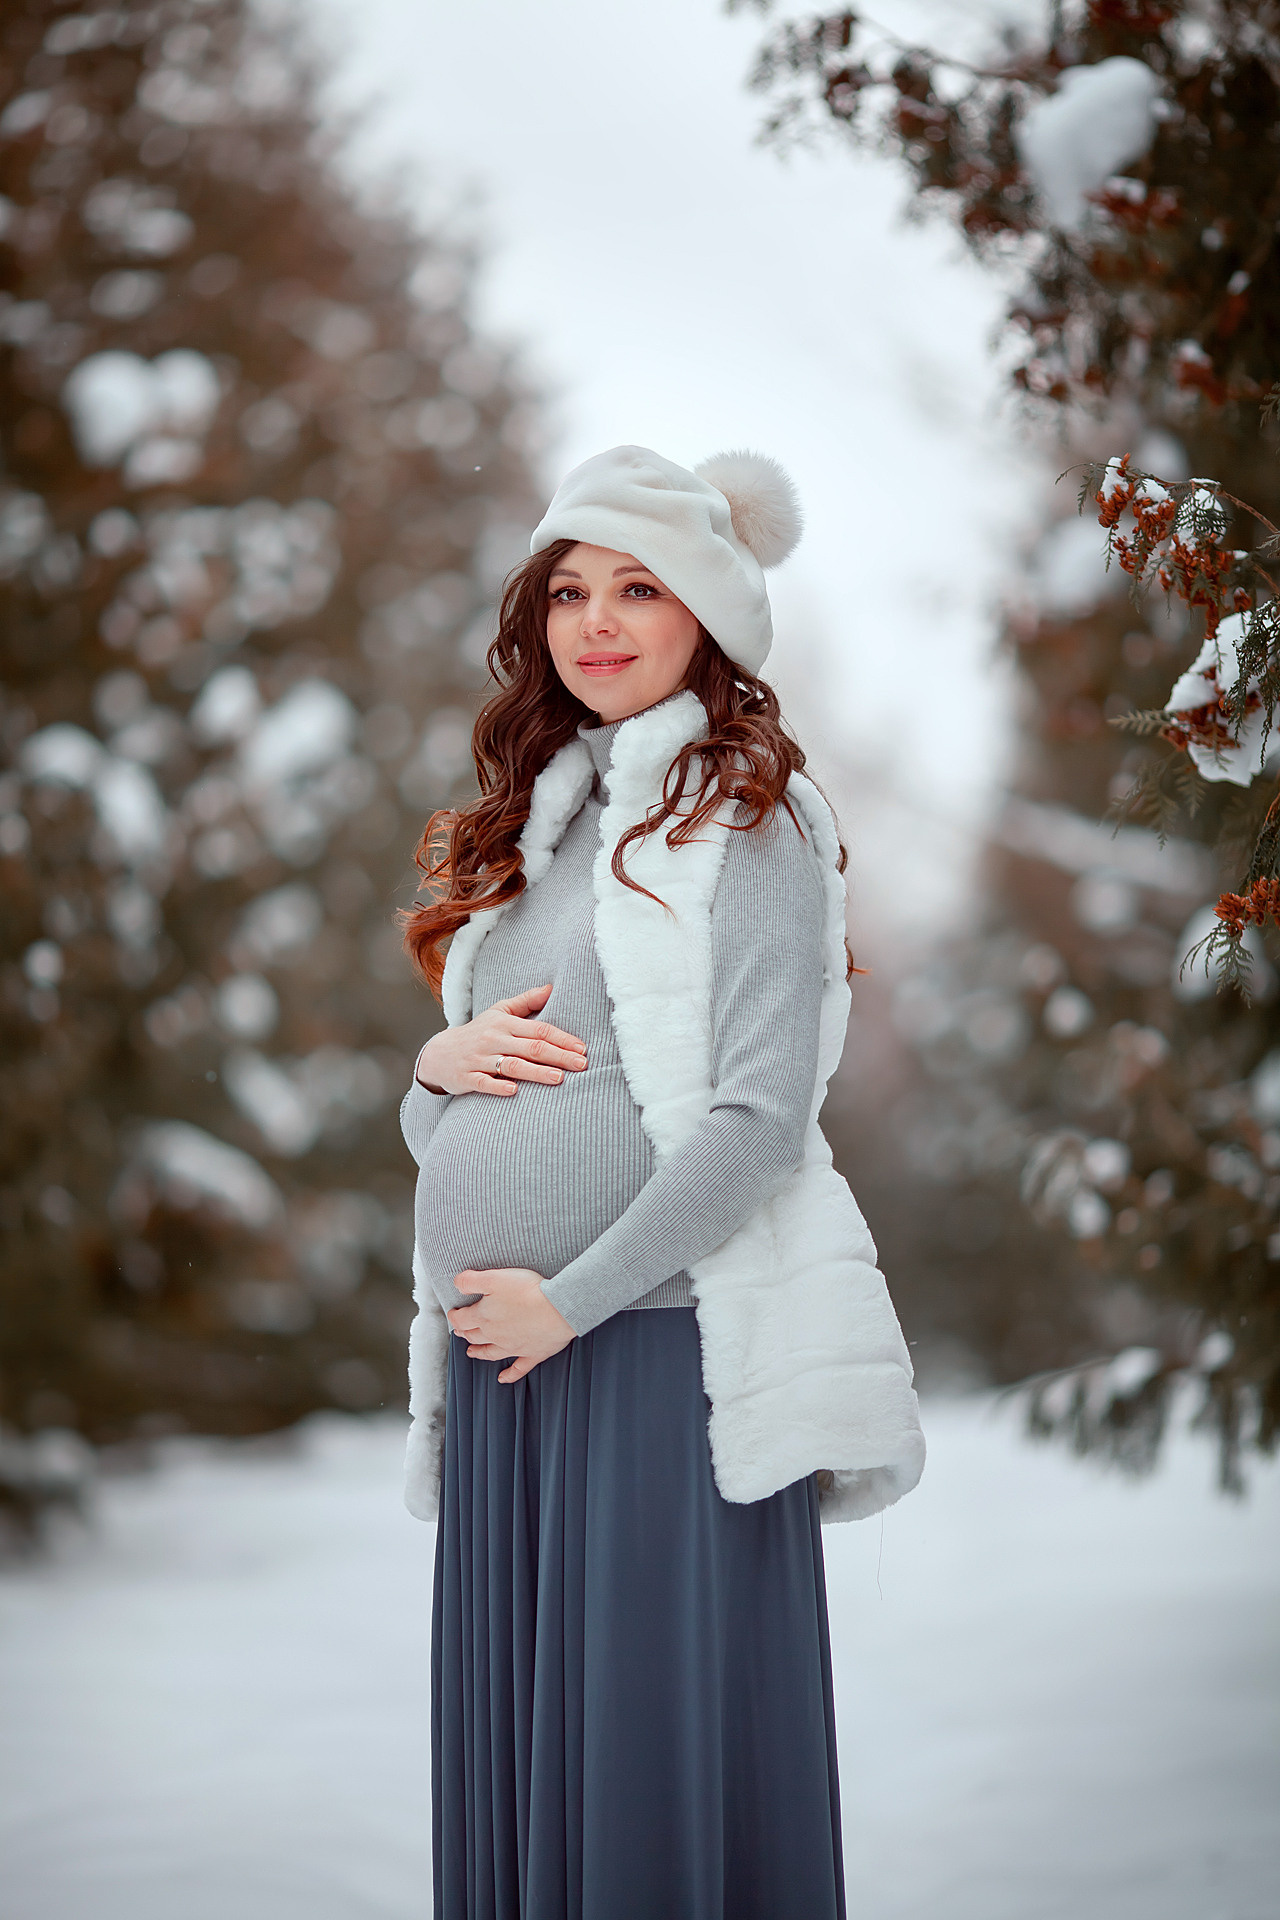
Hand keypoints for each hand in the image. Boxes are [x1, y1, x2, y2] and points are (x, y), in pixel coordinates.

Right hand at [415, 983, 586, 1096]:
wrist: (439, 1054)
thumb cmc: (478, 1032)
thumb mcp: (499, 1011)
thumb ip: (526, 1001)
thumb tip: (552, 988)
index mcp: (504, 1023)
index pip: (539, 1030)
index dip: (562, 1038)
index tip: (582, 1048)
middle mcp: (493, 1039)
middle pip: (530, 1048)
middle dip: (558, 1056)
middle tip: (581, 1064)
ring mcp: (479, 1059)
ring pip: (511, 1065)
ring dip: (536, 1072)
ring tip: (558, 1078)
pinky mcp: (466, 1077)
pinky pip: (483, 1082)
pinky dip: (498, 1086)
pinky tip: (514, 1091)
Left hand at [447, 1266, 575, 1382]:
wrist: (558, 1308)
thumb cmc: (528, 1291)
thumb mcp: (494, 1278)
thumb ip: (471, 1280)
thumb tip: (456, 1283)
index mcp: (484, 1316)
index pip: (461, 1319)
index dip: (454, 1316)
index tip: (453, 1313)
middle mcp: (495, 1335)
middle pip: (474, 1336)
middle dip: (465, 1333)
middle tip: (460, 1331)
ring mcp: (514, 1347)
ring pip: (491, 1353)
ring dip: (479, 1352)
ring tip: (472, 1352)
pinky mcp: (532, 1354)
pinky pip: (518, 1369)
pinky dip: (509, 1375)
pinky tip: (503, 1378)